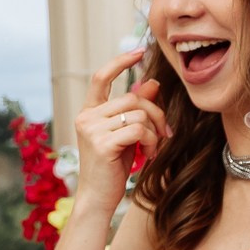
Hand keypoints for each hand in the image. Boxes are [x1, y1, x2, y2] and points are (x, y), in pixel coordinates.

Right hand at [69, 48, 167, 216]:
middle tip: (164, 134)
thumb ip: (135, 109)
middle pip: (132, 98)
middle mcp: (86, 117)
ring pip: (138, 114)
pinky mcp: (102, 143)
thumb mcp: (125, 134)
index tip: (138, 51)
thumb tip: (152, 83)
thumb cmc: (112, 168)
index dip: (120, 62)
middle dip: (156, 114)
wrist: (98, 198)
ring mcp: (91, 130)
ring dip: (154, 132)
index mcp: (88, 112)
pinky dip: (150, 142)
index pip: (101, 77)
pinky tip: (147, 155)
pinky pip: (138, 129)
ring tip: (152, 149)